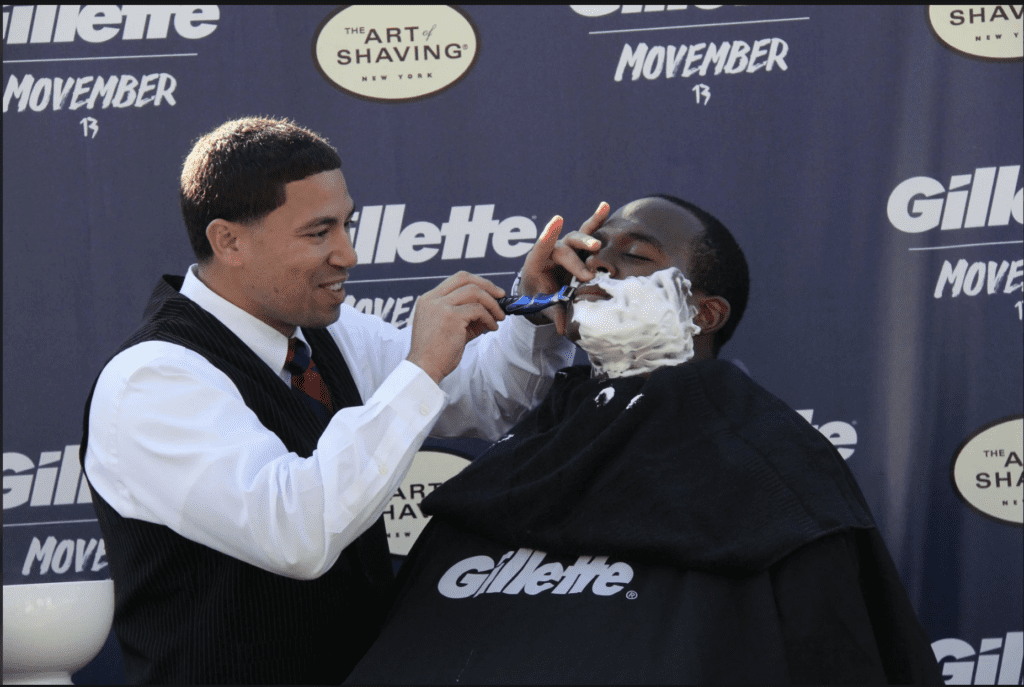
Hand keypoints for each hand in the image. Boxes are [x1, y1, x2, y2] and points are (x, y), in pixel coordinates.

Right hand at [406, 271, 505, 383]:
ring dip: (491, 303)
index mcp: (429, 300)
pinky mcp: (450, 317)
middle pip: (464, 278)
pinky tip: (492, 327)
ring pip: (474, 291)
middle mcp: (432, 299)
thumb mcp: (452, 329)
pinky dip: (489, 318)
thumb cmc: (436, 354)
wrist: (424, 369)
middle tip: (500, 296)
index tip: (491, 292)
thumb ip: (468, 317)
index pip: (456, 280)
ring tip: (498, 317)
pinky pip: (477, 310)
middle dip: (487, 285)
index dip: (477, 282)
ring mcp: (440, 306)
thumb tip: (490, 311)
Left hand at [518, 202, 609, 334]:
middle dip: (575, 262)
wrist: (539, 291)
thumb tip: (563, 328)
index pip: (540, 248)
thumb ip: (553, 314)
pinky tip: (605, 206)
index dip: (547, 235)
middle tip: (586, 276)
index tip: (556, 222)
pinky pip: (587, 232)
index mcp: (536, 264)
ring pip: (576, 239)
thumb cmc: (538, 297)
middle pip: (563, 249)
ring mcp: (565, 247)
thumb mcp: (543, 306)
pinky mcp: (578, 248)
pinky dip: (596, 220)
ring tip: (597, 246)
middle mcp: (551, 251)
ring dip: (587, 241)